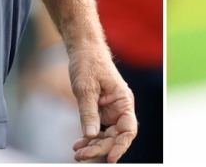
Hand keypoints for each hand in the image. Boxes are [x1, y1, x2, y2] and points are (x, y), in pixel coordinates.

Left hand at [67, 44, 136, 162]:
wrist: (82, 49)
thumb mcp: (86, 88)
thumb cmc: (88, 63)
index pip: (128, 129)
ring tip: (77, 154)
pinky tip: (78, 145)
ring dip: (93, 147)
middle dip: (100, 148)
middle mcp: (120, 108)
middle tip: (82, 156)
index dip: (121, 146)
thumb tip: (90, 136)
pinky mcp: (100, 111)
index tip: (111, 159)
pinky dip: (89, 139)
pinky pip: (97, 130)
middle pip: (115, 137)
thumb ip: (88, 112)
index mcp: (123, 101)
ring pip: (106, 136)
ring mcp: (110, 111)